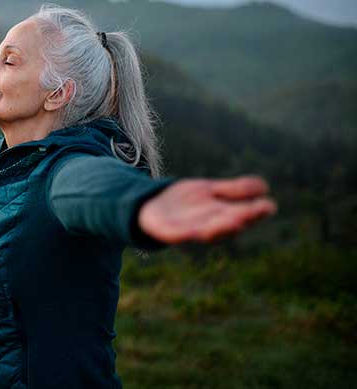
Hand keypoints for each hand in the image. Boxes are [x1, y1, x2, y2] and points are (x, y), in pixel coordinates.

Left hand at [138, 176, 277, 243]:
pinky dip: (188, 234)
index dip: (255, 212)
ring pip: (207, 232)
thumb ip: (234, 190)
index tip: (269, 205)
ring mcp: (189, 230)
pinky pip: (179, 235)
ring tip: (236, 220)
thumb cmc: (185, 201)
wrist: (150, 205)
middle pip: (227, 224)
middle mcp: (209, 226)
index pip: (242, 214)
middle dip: (241, 219)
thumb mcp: (210, 191)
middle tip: (256, 212)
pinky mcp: (169, 233)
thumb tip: (264, 186)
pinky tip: (197, 231)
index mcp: (221, 216)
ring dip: (221, 228)